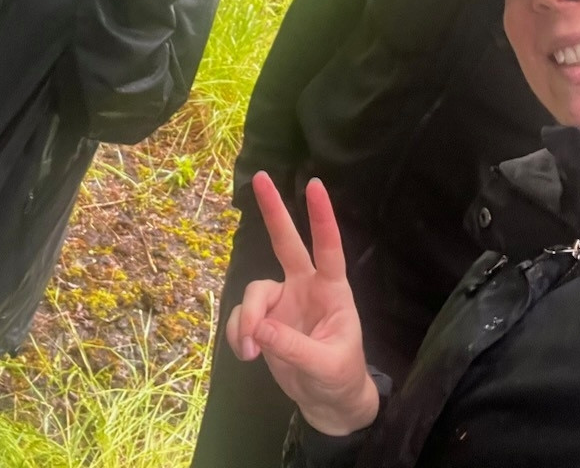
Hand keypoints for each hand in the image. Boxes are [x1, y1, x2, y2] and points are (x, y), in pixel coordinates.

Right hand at [226, 172, 378, 436]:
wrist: (327, 403)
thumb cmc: (340, 377)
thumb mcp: (326, 366)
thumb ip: (294, 348)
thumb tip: (260, 329)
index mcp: (332, 290)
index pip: (329, 248)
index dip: (321, 217)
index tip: (314, 185)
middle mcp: (305, 286)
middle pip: (287, 242)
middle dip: (273, 210)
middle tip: (261, 176)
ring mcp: (283, 301)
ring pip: (254, 292)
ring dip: (247, 319)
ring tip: (252, 351)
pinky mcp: (264, 319)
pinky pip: (242, 317)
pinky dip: (239, 334)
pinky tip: (248, 355)